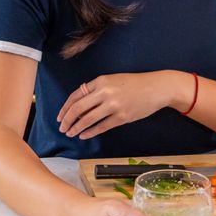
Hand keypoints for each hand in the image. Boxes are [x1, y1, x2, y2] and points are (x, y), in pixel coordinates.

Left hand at [57, 72, 178, 139]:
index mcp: (101, 80)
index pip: (76, 95)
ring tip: (70, 133)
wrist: (156, 88)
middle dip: (67, 120)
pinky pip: (102, 126)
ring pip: (88, 119)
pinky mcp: (122, 117)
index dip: (65, 107)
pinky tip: (84, 135)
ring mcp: (114, 105)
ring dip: (76, 127)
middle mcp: (105, 92)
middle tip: (62, 127)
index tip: (60, 116)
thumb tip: (80, 105)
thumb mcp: (113, 80)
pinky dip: (90, 132)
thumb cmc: (134, 83)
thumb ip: (97, 89)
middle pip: (78, 108)